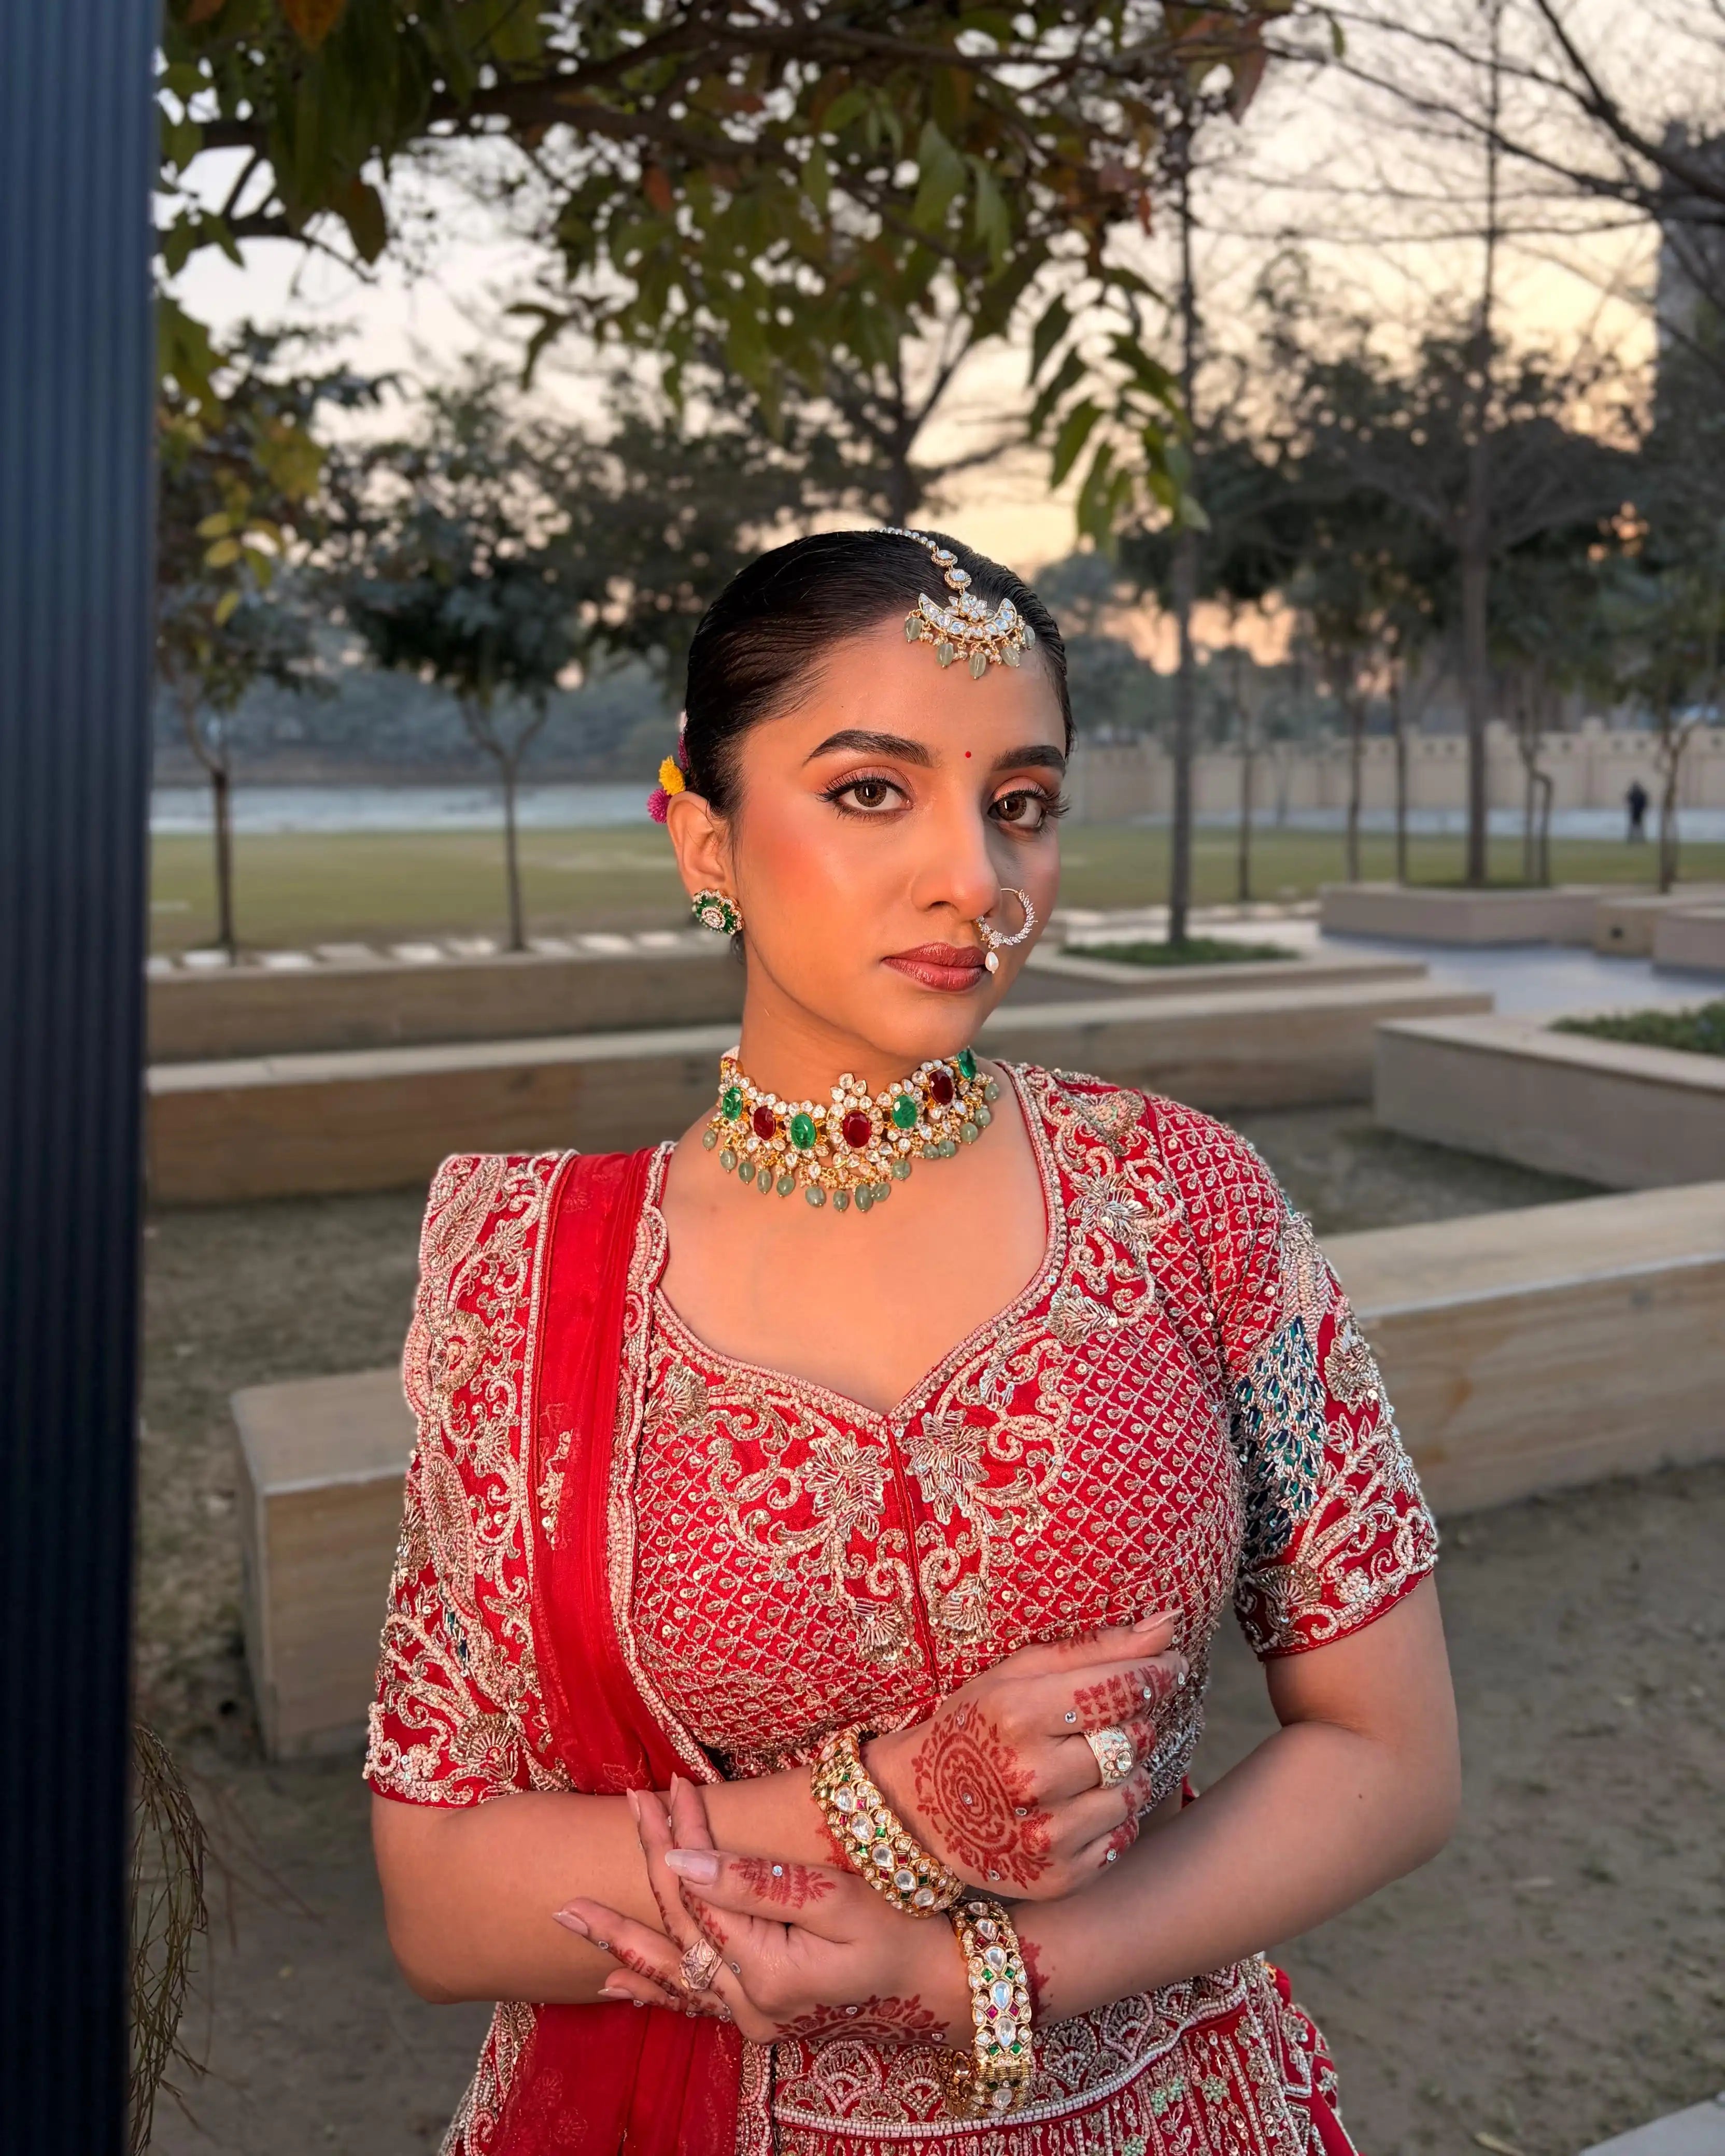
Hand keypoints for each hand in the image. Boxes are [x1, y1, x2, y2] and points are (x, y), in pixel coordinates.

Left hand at [554, 1777, 968, 2047]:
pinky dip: (653, 1987)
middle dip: (649, 1863)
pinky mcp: (763, 2014)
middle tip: (626, 1808)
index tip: (666, 1784)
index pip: (701, 1892)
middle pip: (680, 1927)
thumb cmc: (903, 1927)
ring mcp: (754, 2016)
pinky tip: (616, 1981)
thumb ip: (755, 1883)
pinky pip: (693, 2001)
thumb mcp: (836, 1898)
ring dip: (622, 1939)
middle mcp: (750, 2004)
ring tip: (570, 1916)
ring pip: (673, 1971)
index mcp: (766, 1972)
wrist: (945, 1982)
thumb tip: (681, 1862)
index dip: (680, 1835)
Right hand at [864, 1613, 1187, 1899]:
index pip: (1118, 1688)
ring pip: (1135, 1789)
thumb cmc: (974, 1726)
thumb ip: (1095, 1648)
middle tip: (1099, 1723)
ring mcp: (1045, 1834)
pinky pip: (1123, 1835)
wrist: (918, 1808)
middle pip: (1131, 1739)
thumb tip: (1169, 1623)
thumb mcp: (1016, 1675)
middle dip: (1130, 1724)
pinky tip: (1079, 1805)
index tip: (1169, 1664)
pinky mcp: (1059, 1877)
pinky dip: (1114, 1816)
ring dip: (1126, 1772)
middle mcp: (1031, 1776)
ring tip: (1086, 1765)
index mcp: (1016, 1713)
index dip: (1155, 1672)